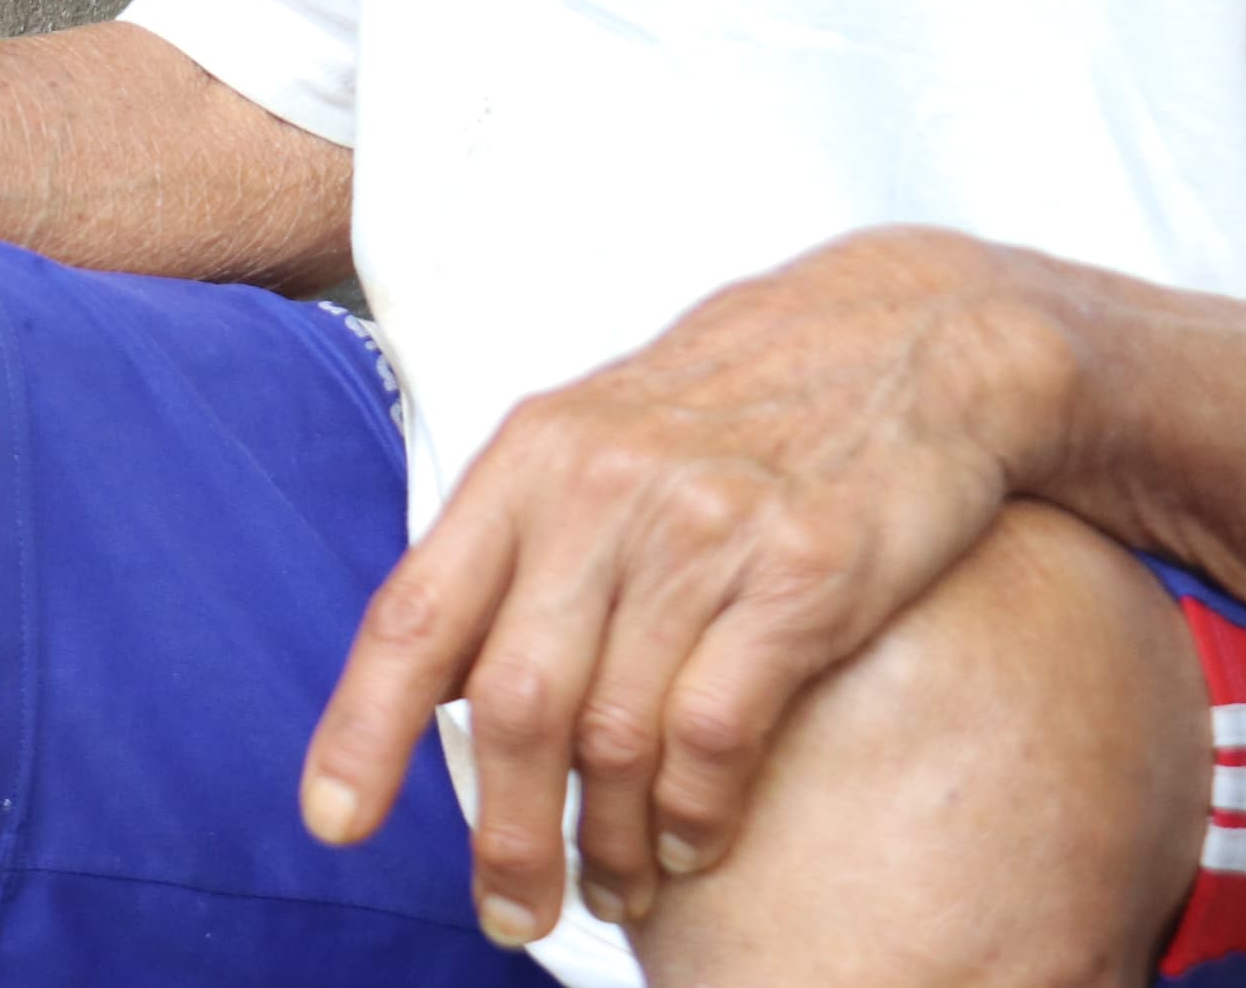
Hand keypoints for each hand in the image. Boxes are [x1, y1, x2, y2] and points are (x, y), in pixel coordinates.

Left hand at [299, 228, 1071, 943]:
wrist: (911, 335)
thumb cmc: (737, 405)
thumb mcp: (599, 438)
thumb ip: (521, 548)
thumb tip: (442, 681)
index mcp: (532, 459)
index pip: (418, 611)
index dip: (363, 727)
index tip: (334, 823)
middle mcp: (602, 489)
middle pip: (516, 700)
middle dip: (504, 832)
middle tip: (509, 911)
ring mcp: (705, 529)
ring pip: (616, 732)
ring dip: (609, 840)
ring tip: (613, 889)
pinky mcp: (807, 571)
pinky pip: (718, 730)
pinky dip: (698, 812)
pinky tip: (696, 845)